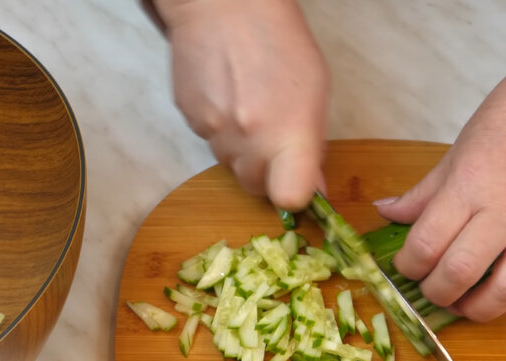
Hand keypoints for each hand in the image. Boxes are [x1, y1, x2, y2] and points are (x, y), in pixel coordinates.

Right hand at [156, 0, 328, 209]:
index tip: (299, 183)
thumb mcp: (316, 91)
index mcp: (286, 134)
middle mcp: (248, 140)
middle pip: (255, 186)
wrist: (224, 7)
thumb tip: (313, 187)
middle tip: (275, 138)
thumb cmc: (279, 41)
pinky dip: (220, 129)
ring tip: (250, 106)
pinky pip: (209, 141)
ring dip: (243, 149)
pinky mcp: (189, 119)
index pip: (288, 197)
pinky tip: (229, 96)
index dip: (295, 195)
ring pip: (230, 164)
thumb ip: (312, 145)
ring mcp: (214, 132)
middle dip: (268, 172)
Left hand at [377, 57, 505, 321]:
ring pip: (501, 294)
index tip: (403, 264)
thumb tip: (387, 212)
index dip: (407, 264)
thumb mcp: (459, 149)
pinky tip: (489, 293)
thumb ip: (424, 191)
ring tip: (457, 299)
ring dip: (472, 308)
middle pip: (458, 274)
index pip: (427, 244)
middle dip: (432, 290)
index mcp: (472, 185)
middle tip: (425, 284)